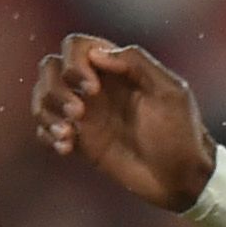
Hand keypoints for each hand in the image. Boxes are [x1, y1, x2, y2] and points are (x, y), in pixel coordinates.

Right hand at [29, 34, 214, 210]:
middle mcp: (96, 87)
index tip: (92, 88)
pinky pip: (46, 129)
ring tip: (67, 135)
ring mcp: (86, 115)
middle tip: (78, 114)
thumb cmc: (182, 133)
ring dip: (46, 111)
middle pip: (50, 68)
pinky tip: (66, 148)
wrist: (182, 180)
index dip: (74, 62)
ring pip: (43, 97)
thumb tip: (97, 53)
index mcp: (117, 69)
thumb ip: (137, 63)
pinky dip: (47, 134)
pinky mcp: (81, 142)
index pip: (76, 46)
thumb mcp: (170, 92)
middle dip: (55, 87)